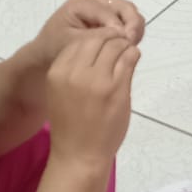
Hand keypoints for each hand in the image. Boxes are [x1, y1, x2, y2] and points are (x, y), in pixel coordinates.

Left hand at [35, 0, 144, 58]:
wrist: (45, 54)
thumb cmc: (54, 48)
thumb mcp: (73, 43)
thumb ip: (97, 37)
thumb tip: (121, 34)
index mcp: (82, 3)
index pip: (109, 12)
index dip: (121, 27)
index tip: (127, 45)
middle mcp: (95, 1)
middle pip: (124, 7)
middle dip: (132, 25)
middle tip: (132, 44)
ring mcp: (103, 9)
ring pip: (129, 13)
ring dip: (134, 29)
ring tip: (131, 46)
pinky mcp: (108, 19)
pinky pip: (126, 22)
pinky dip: (131, 32)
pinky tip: (128, 46)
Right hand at [45, 32, 138, 171]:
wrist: (79, 154)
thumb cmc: (69, 126)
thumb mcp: (60, 92)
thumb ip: (73, 71)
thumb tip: (96, 48)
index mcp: (58, 72)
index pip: (78, 42)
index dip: (93, 38)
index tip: (103, 42)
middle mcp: (76, 72)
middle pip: (97, 39)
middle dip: (110, 37)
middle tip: (119, 41)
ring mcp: (99, 80)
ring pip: (115, 46)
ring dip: (124, 44)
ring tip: (127, 50)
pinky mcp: (118, 89)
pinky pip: (129, 59)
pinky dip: (132, 54)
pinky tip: (133, 58)